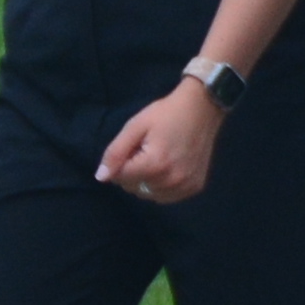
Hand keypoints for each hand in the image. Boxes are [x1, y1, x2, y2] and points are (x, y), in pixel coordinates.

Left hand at [96, 82, 225, 203]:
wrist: (203, 107)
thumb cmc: (166, 114)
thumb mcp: (135, 126)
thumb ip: (115, 153)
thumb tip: (101, 177)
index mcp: (155, 164)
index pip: (120, 178)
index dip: (120, 162)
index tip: (133, 147)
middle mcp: (171, 180)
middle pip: (133, 188)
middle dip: (132, 173)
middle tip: (146, 151)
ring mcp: (185, 185)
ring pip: (149, 195)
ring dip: (146, 182)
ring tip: (158, 160)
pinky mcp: (195, 187)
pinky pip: (166, 197)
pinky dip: (162, 187)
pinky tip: (169, 169)